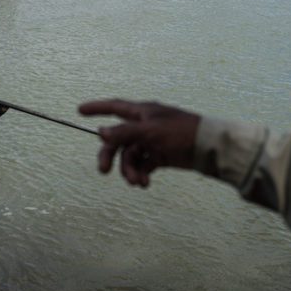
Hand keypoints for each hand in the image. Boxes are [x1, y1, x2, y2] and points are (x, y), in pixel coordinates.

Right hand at [78, 100, 200, 187]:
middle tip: (103, 171)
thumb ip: (124, 133)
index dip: (97, 108)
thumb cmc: (181, 132)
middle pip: (118, 139)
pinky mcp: (160, 155)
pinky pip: (143, 164)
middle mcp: (144, 125)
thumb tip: (101, 133)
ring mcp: (152, 141)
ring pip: (131, 156)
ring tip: (137, 182)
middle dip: (111, 156)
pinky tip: (145, 182)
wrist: (209, 148)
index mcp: (142, 113)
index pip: (114, 107)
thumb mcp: (149, 131)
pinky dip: (141, 173)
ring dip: (130, 169)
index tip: (80, 110)